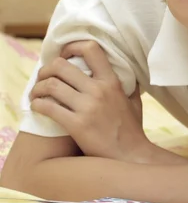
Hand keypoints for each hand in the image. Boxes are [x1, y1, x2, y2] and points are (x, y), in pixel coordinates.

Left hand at [30, 41, 150, 162]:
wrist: (130, 155)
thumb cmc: (132, 129)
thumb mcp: (134, 101)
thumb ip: (127, 84)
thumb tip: (125, 72)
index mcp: (112, 82)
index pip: (90, 49)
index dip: (72, 47)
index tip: (65, 55)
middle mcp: (99, 91)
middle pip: (61, 66)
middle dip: (46, 69)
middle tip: (44, 76)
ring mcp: (87, 108)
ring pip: (51, 85)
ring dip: (38, 87)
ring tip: (37, 93)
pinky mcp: (76, 125)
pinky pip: (47, 107)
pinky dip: (37, 104)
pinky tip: (38, 107)